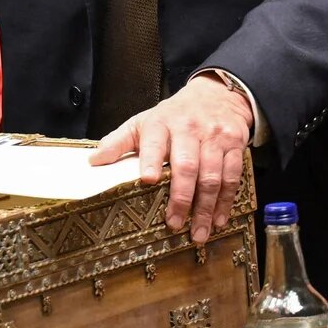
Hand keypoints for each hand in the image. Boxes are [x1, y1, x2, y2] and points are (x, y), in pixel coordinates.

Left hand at [91, 74, 252, 245]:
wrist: (216, 95)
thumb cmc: (173, 116)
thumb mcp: (143, 122)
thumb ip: (119, 141)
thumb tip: (93, 162)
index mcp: (161, 123)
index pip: (155, 142)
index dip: (152, 160)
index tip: (148, 180)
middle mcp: (189, 129)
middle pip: (187, 165)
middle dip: (182, 197)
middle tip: (174, 223)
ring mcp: (215, 137)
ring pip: (212, 175)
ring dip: (205, 208)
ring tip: (198, 233)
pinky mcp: (235, 145)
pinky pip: (233, 176)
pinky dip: (226, 201)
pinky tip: (219, 219)